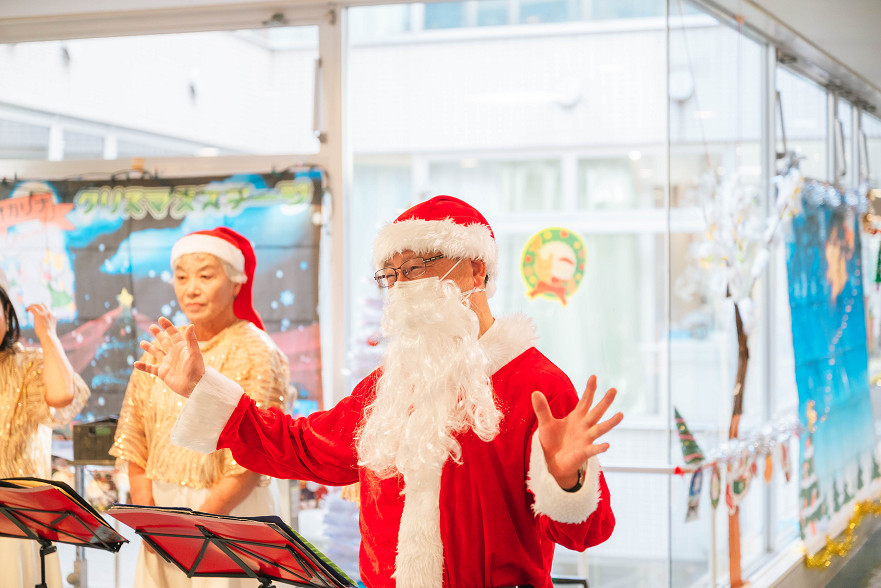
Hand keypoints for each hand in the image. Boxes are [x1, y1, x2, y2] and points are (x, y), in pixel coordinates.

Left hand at [27, 303, 56, 341]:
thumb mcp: (50, 326)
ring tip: (27, 308)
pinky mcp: (39, 315)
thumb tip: (42, 323)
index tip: (37, 311)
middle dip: (36, 305)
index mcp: (53, 315)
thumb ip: (47, 321)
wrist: (48, 336)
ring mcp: (44, 313)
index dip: (41, 309)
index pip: (47, 308)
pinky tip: (26, 310)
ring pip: (37, 305)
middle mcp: (49, 313)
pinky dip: (29, 308)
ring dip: (32, 306)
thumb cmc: (48, 334)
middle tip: (31, 307)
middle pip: (42, 304)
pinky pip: (33, 308)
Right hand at [134, 317, 204, 397]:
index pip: (174, 334)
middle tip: (151, 326)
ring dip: (150, 348)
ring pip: (157, 353)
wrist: (194, 386)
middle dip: (158, 334)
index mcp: (181, 347)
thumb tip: (191, 325)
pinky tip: (135, 364)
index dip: (168, 326)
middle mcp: (174, 354)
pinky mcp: (163, 373)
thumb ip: (191, 339)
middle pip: (164, 341)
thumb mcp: (194, 353)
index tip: (161, 319)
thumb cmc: (197, 369)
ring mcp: (168, 363)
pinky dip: (143, 367)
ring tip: (142, 343)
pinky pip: (151, 369)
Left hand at [532, 375, 622, 489]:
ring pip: (600, 429)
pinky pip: (593, 450)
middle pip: (596, 411)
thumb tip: (535, 392)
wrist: (553, 461)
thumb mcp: (545, 423)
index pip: (585, 401)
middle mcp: (584, 426)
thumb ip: (542, 409)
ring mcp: (586, 439)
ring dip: (611, 422)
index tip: (594, 376)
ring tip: (621, 415)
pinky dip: (599, 448)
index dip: (589, 389)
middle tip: (614, 389)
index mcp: (577, 417)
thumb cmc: (552, 441)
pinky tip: (606, 445)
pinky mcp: (584, 452)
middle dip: (605, 401)